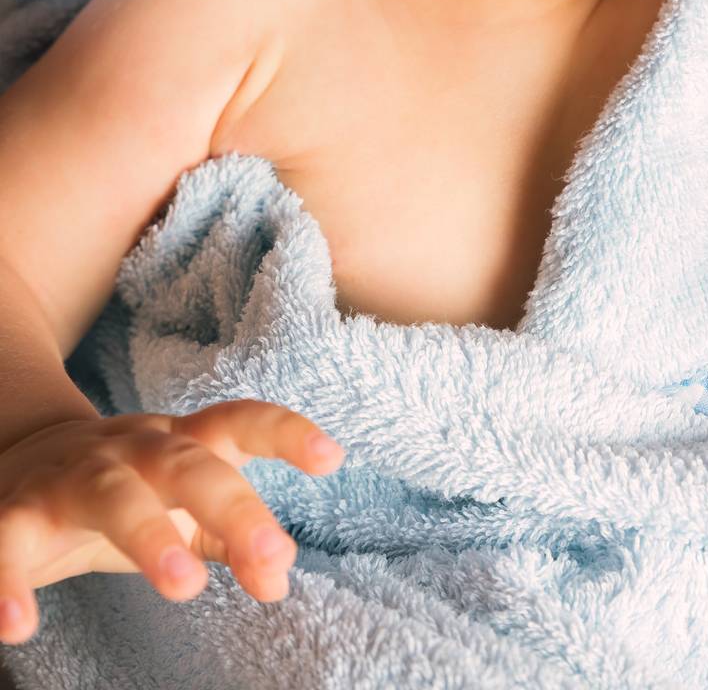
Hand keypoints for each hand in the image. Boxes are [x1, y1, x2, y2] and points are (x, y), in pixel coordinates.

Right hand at [0, 399, 345, 644]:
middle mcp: (131, 449)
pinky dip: (9, 583)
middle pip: (187, 463)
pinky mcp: (14, 512)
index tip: (332, 457)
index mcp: (180, 444)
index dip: (286, 434)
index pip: (239, 423)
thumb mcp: (180, 507)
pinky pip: (9, 541)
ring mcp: (72, 475)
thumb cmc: (124, 488)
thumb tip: (279, 577)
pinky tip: (18, 626)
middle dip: (231, 503)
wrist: (17, 456)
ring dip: (148, 533)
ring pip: (111, 492)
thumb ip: (231, 538)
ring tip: (183, 586)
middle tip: (272, 554)